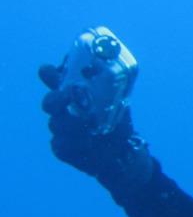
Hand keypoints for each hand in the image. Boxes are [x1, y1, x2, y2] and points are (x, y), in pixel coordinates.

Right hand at [39, 63, 151, 191]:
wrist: (121, 152)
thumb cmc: (116, 123)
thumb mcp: (118, 102)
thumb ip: (111, 83)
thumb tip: (105, 64)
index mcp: (74, 96)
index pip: (56, 82)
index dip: (48, 74)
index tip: (46, 70)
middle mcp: (64, 111)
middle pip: (49, 102)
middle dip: (54, 99)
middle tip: (65, 97)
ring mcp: (61, 129)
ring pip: (56, 124)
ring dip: (72, 125)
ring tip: (90, 128)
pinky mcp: (61, 147)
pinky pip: (60, 144)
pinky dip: (73, 143)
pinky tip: (86, 144)